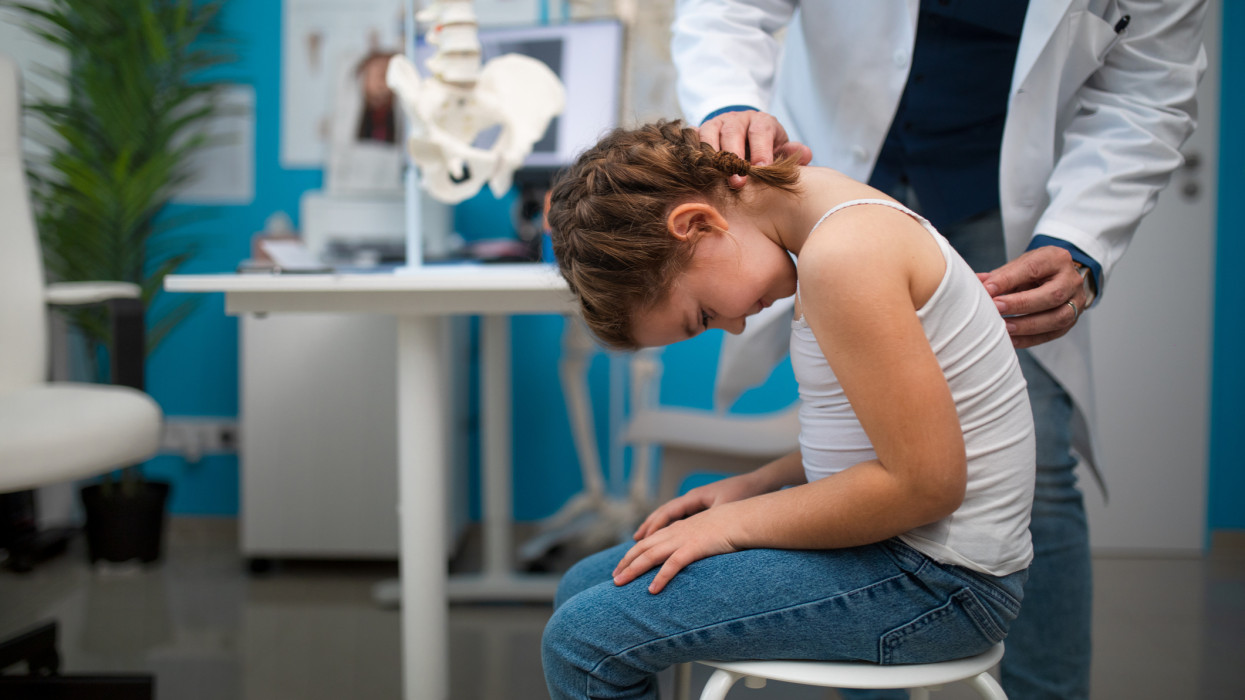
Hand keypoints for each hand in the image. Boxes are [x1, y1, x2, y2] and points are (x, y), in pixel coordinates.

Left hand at [613, 503, 744, 593]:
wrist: (744, 518)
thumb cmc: (730, 527)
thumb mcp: (706, 534)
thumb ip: (694, 544)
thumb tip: (687, 556)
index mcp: (678, 529)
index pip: (648, 542)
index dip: (632, 554)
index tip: (621, 566)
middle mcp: (676, 533)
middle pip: (643, 548)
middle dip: (626, 563)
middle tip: (613, 578)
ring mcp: (683, 540)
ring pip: (651, 556)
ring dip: (633, 570)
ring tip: (619, 584)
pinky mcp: (694, 548)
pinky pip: (673, 565)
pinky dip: (660, 578)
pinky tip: (652, 590)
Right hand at [632, 472, 767, 540]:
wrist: (759, 484)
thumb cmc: (743, 495)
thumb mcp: (725, 509)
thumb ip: (708, 520)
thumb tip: (694, 535)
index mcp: (694, 498)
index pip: (667, 512)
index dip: (653, 526)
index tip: (641, 540)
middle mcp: (692, 499)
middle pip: (663, 514)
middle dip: (648, 528)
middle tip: (634, 543)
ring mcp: (697, 504)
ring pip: (670, 517)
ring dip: (656, 529)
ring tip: (642, 541)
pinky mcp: (704, 509)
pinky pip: (681, 520)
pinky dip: (670, 529)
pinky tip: (666, 539)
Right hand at [699, 110, 812, 187]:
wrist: (742, 134)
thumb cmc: (763, 149)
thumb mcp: (779, 149)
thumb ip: (791, 153)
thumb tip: (807, 155)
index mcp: (760, 121)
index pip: (761, 131)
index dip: (761, 149)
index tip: (761, 168)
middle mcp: (736, 119)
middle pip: (732, 131)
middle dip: (734, 157)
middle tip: (737, 181)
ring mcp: (715, 124)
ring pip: (709, 134)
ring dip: (712, 157)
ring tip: (715, 177)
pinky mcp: (699, 131)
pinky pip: (692, 139)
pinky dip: (693, 152)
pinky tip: (695, 169)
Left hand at [977, 246, 1089, 348]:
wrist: (1058, 277)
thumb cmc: (1036, 270)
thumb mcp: (1020, 265)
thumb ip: (1000, 275)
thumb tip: (976, 283)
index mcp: (1057, 259)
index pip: (1033, 268)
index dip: (1009, 280)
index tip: (987, 289)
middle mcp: (1071, 281)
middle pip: (1051, 296)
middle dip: (1020, 304)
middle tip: (995, 308)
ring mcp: (1076, 303)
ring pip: (1057, 318)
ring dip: (1026, 326)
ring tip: (1003, 328)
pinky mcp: (1071, 322)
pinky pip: (1052, 334)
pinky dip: (1029, 339)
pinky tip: (1011, 340)